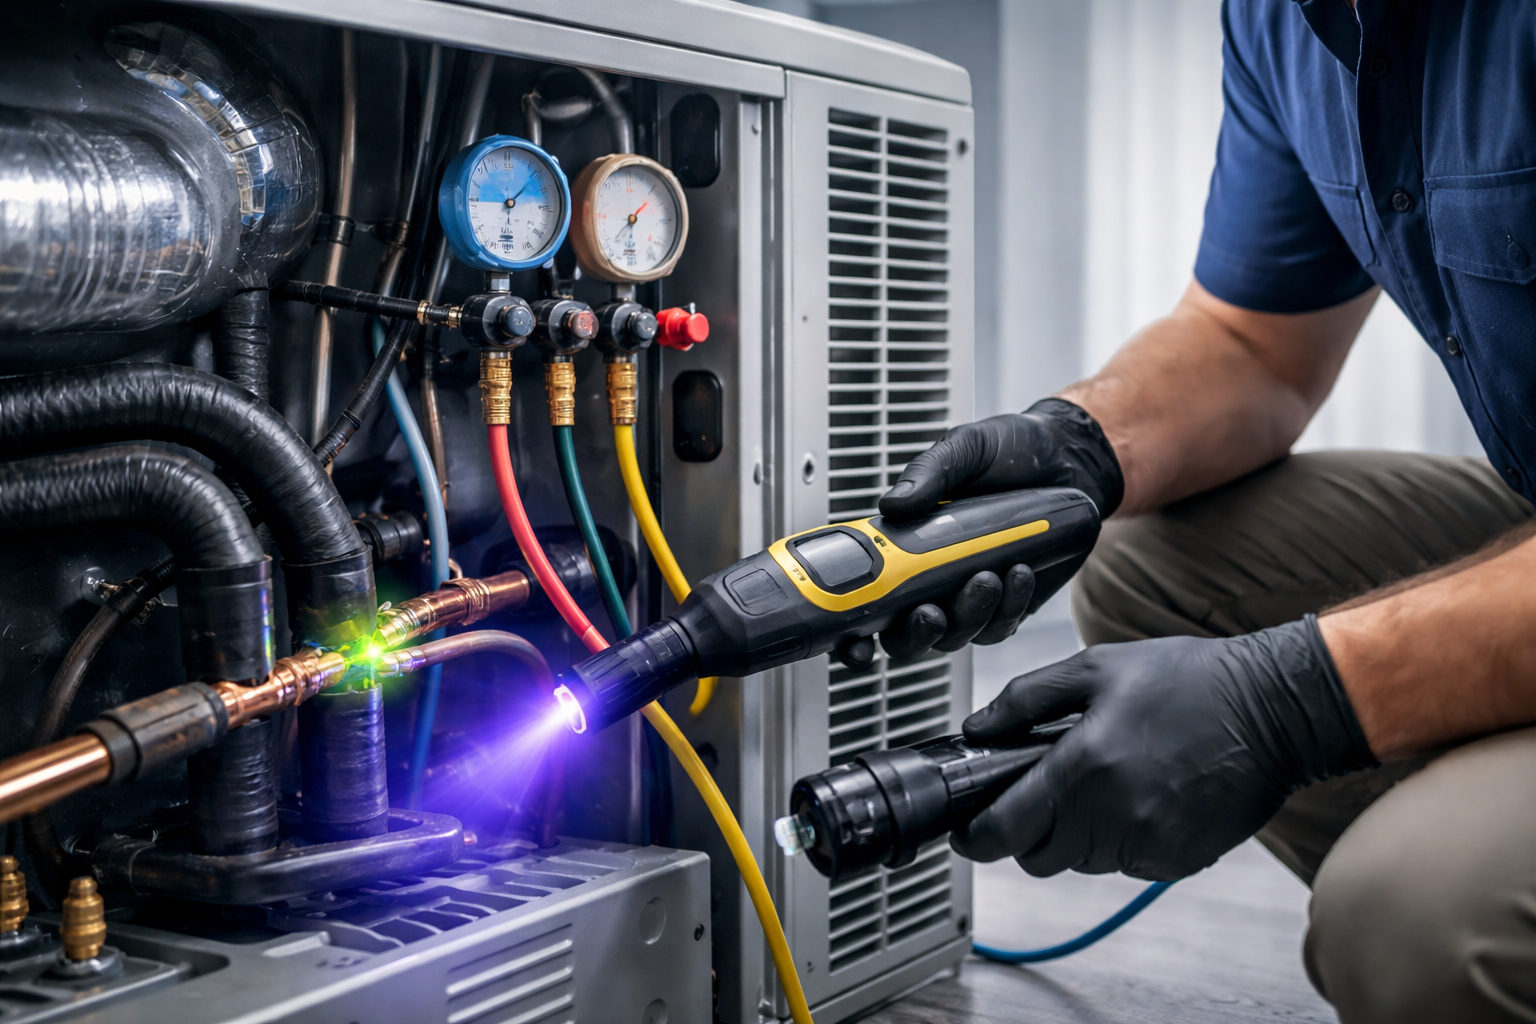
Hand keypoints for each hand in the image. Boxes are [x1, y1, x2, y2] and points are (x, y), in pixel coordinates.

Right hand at [865, 399, 1122, 664]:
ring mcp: (969, 598)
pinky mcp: (1010, 605)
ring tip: (989, 575)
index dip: (852, 629)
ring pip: (956, 637)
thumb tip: (891, 504)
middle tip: (931, 611)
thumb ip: (927, 473)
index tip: (857, 635)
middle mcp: (930, 580)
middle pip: (905, 637)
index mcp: (904, 546)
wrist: (1068, 458)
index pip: (865, 599)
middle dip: (915, 635)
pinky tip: (1018, 573)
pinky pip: (1000, 626)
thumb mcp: (964, 449)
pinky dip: (1007, 608)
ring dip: (969, 615)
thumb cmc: (1010, 452)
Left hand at [950, 616, 1376, 880]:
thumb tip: (975, 729)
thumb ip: (1025, 699)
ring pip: (1080, 862)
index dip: (975, 837)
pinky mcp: (1177, 860)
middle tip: (1045, 787)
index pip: (1004, 833)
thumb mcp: (1097, 668)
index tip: (966, 830)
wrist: (1275, 710)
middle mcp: (1113, 817)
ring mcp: (1149, 844)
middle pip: (1037, 856)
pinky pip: (1123, 864)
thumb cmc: (1188, 681)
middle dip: (1028, 829)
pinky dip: (1118, 839)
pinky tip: (1140, 795)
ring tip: (1103, 779)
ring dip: (1075, 833)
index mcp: (1084, 768)